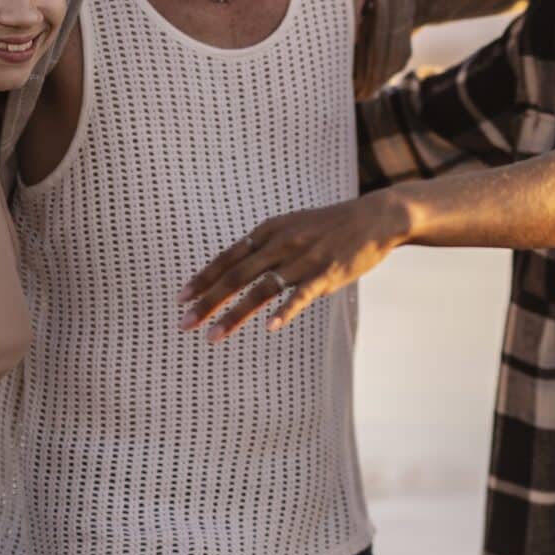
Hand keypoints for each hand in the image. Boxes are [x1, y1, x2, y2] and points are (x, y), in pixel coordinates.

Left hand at [182, 193, 412, 337]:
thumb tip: (240, 267)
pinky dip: (284, 311)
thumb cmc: (331, 226)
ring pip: (260, 290)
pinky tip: (269, 327)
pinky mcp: (326, 274)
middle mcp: (281, 243)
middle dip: (206, 301)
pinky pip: (300, 295)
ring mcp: (303, 259)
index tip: (180, 299)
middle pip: (236, 276)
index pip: (227, 258)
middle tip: (184, 324)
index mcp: (270, 231)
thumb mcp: (293, 226)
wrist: (374, 218)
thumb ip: (267, 247)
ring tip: (212, 336)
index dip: (203, 279)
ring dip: (233, 314)